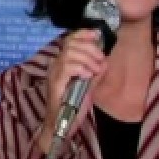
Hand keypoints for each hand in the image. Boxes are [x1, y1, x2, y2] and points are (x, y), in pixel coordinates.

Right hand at [36, 29, 107, 152]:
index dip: (82, 34)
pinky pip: (66, 67)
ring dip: (86, 59)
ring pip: (68, 54)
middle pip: (70, 44)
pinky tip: (87, 75)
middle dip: (89, 48)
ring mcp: (54, 73)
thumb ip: (96, 73)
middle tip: (100, 59)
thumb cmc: (73, 105)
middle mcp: (55, 64)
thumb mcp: (89, 86)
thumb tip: (105, 61)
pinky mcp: (55, 83)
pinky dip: (79, 68)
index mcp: (63, 63)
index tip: (96, 34)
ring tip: (95, 70)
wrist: (61, 124)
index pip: (69, 40)